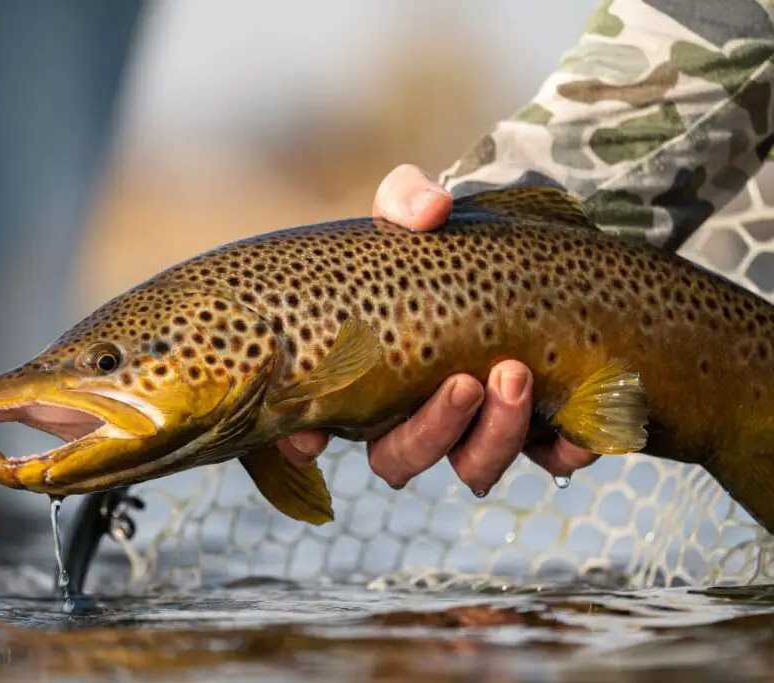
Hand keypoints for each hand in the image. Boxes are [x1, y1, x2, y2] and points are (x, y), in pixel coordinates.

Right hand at [275, 164, 597, 494]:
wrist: (516, 245)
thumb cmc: (443, 236)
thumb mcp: (415, 207)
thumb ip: (408, 200)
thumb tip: (430, 211)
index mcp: (364, 375)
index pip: (314, 431)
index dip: (303, 445)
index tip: (311, 441)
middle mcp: (412, 414)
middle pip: (400, 458)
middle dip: (433, 432)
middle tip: (465, 382)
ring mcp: (472, 428)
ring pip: (472, 468)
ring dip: (493, 437)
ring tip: (516, 374)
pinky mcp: (536, 429)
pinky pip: (547, 459)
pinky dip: (563, 450)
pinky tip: (578, 426)